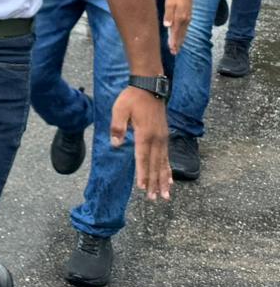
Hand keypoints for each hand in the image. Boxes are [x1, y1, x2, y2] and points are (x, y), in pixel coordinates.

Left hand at [111, 86, 170, 200]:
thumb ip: (117, 127)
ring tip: (166, 195)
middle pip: (155, 165)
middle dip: (154, 183)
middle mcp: (156, 139)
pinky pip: (167, 157)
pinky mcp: (164, 136)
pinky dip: (168, 170)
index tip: (143, 188)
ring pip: (164, 163)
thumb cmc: (131, 98)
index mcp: (144, 134)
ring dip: (164, 180)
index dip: (142, 173)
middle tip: (155, 199)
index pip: (142, 158)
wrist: (149, 87)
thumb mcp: (119, 109)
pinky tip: (170, 179)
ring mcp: (162, 138)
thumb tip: (115, 144)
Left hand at [163, 0, 194, 53]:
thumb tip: (167, 26)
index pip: (175, 32)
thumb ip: (168, 15)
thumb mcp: (169, 4)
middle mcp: (185, 20)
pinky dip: (182, 35)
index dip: (173, 41)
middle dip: (177, 44)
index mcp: (180, 18)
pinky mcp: (188, 18)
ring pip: (183, 32)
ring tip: (176, 48)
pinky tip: (180, 38)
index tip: (172, 48)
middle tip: (174, 52)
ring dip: (180, 41)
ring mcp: (187, 19)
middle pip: (181, 34)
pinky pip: (185, 29)